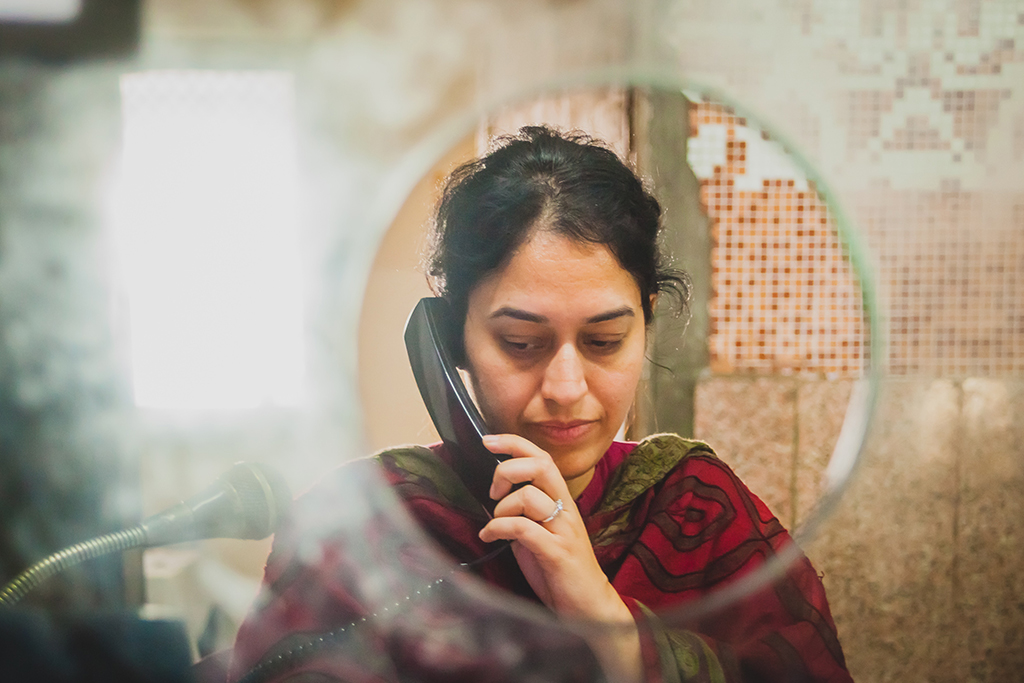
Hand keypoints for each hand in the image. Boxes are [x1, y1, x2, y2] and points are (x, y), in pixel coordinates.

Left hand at [478, 434, 640, 682]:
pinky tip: (490, 537)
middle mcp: (566, 510)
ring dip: (501, 508)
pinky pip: (523, 528)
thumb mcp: (539, 536)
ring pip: (529, 496)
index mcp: (562, 502)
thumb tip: (496, 502)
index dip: (515, 444)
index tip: (488, 440)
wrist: (589, 609)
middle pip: (541, 466)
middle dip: (508, 468)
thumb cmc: (560, 573)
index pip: (542, 458)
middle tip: (494, 491)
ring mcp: (564, 530)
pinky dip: (498, 528)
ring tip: (494, 526)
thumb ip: (524, 516)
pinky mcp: (558, 553)